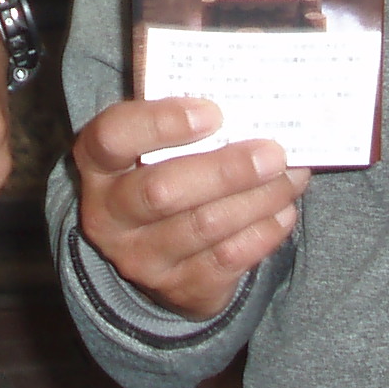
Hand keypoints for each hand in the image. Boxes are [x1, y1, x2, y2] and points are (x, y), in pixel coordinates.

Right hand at [73, 98, 307, 319]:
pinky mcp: (178, 289)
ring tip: (291, 176)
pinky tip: (283, 211)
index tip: (213, 112)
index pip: (113, 138)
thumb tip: (247, 99)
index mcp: (97, 164)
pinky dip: (263, 232)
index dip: (160, 123)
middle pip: (163, 192)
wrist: (156, 253)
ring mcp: (140, 258)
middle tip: (274, 153)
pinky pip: (227, 260)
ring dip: (257, 199)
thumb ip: (182, 121)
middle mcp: (108, 215)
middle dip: (226, 170)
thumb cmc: (164, 172)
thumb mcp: (154, 145)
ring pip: (203, 227)